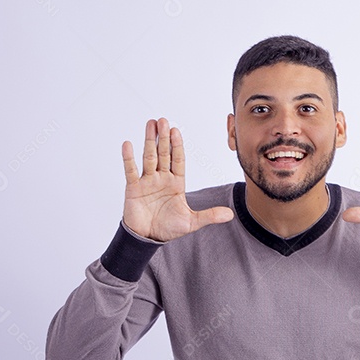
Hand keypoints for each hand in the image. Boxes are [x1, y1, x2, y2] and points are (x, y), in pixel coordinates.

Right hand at [121, 118, 233, 240]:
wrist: (148, 238)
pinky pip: (131, 171)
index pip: (177, 160)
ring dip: (149, 141)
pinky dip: (129, 158)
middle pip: (163, 154)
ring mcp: (147, 181)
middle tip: (163, 120)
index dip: (177, 146)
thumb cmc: (168, 228)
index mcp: (176, 183)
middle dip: (163, 138)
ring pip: (149, 157)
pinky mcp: (133, 188)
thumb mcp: (192, 222)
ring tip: (150, 124)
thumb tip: (230, 214)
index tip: (176, 131)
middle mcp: (161, 178)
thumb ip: (210, 216)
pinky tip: (128, 144)